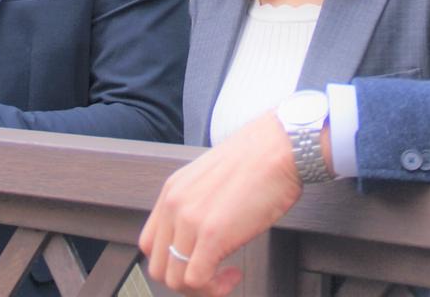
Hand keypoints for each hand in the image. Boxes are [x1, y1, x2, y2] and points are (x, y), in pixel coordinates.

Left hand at [139, 112, 304, 295]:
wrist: (279, 146)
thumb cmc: (258, 160)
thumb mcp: (212, 178)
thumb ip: (197, 203)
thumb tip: (203, 234)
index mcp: (171, 192)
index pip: (150, 244)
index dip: (172, 262)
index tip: (197, 262)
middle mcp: (174, 205)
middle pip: (158, 266)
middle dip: (184, 280)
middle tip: (212, 276)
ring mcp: (190, 220)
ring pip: (175, 279)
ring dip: (201, 287)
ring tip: (226, 276)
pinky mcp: (212, 235)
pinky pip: (197, 280)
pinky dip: (215, 288)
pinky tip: (234, 274)